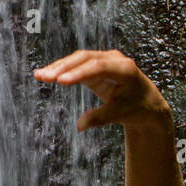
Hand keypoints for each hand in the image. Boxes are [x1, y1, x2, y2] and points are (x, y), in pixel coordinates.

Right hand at [34, 49, 170, 132]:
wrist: (146, 103)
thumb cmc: (137, 108)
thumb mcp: (121, 114)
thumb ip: (101, 118)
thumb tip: (80, 126)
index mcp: (125, 69)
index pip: (99, 67)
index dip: (79, 73)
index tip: (61, 81)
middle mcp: (115, 59)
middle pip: (85, 59)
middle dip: (63, 67)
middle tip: (44, 77)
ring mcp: (105, 59)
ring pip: (79, 59)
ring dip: (59, 67)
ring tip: (39, 75)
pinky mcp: (96, 64)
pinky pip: (77, 64)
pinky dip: (63, 69)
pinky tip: (48, 74)